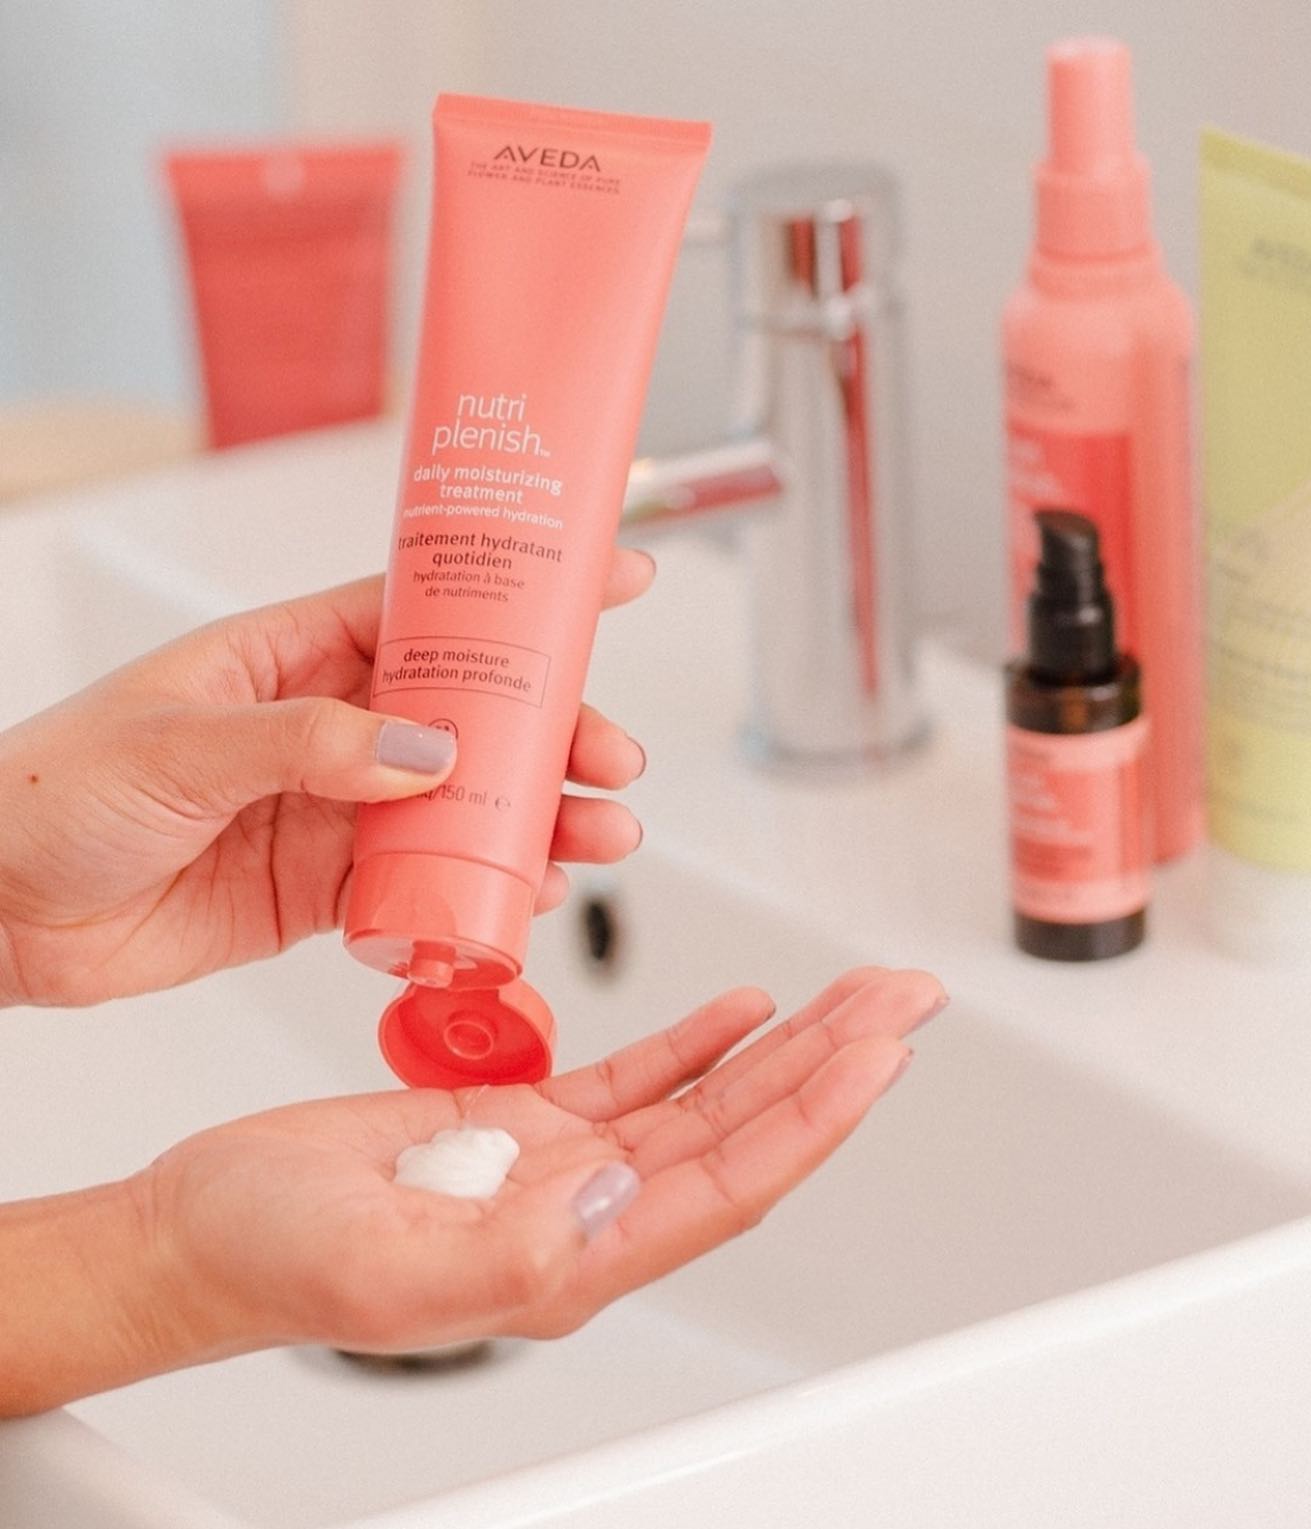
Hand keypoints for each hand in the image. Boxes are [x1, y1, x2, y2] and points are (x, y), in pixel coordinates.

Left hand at [0, 553, 652, 1006]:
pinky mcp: (320, 889)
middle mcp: (325, 729)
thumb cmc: (50, 790)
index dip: (517, 595)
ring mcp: (328, 811)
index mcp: (290, 657)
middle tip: (608, 757)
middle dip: (549, 733)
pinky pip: (419, 886)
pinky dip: (476, 892)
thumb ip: (306, 744)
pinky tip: (520, 898)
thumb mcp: (179, 744)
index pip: (424, 610)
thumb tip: (427, 751)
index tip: (603, 582)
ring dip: (532, 819)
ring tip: (594, 836)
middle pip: (468, 717)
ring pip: (459, 807)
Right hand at [130, 967, 943, 1373]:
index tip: (878, 1052)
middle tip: (902, 999)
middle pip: (742, 1129)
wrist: (203, 1226)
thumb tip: (618, 1197)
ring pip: (702, 1097)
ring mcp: (557, 1163)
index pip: (729, 1181)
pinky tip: (742, 1009)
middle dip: (832, 1060)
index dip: (814, 1116)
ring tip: (853, 995)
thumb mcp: (381, 1264)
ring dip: (784, 1044)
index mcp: (567, 1258)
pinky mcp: (519, 1118)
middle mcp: (582, 1212)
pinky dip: (696, 1039)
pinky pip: (634, 1075)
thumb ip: (509, 1245)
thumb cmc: (268, 1256)